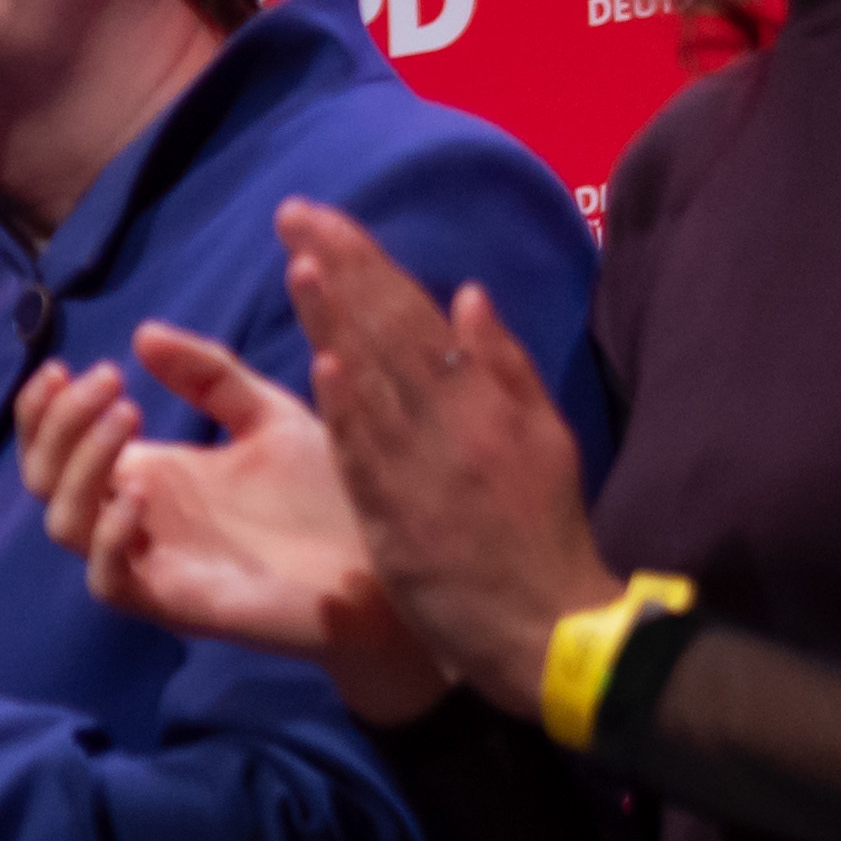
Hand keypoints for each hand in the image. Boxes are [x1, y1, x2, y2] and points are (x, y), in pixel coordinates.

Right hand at [22, 329, 445, 723]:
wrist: (383, 566)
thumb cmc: (327, 497)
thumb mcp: (267, 416)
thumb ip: (210, 377)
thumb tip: (143, 334)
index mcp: (148, 474)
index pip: (56, 445)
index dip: (43, 408)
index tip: (70, 364)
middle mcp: (135, 518)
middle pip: (45, 477)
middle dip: (60, 423)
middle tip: (110, 381)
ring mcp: (150, 562)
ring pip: (65, 523)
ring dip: (81, 464)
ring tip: (129, 416)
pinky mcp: (173, 603)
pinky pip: (107, 581)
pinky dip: (109, 536)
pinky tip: (138, 495)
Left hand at [278, 205, 613, 714]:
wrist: (546, 625)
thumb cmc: (541, 530)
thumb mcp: (543, 438)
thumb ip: (503, 365)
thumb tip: (467, 293)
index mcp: (484, 399)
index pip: (415, 313)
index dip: (366, 263)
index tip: (321, 221)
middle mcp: (455, 422)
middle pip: (390, 332)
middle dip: (342, 269)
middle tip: (294, 215)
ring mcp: (426, 469)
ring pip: (376, 382)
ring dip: (338, 321)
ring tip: (302, 263)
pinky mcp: (401, 519)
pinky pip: (372, 457)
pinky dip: (353, 409)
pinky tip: (326, 364)